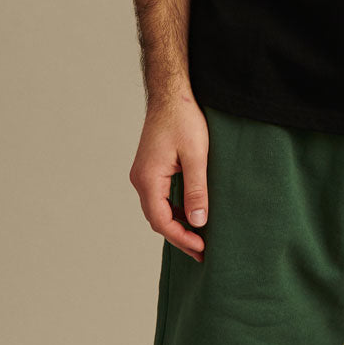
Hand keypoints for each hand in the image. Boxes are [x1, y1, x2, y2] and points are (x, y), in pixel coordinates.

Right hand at [129, 83, 209, 260]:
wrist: (171, 94)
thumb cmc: (184, 119)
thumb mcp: (196, 156)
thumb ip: (196, 190)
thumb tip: (198, 222)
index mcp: (148, 179)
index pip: (161, 221)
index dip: (181, 238)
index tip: (201, 249)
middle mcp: (140, 179)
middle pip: (157, 218)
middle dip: (179, 236)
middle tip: (202, 251)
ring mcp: (143, 174)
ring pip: (158, 209)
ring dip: (177, 223)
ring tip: (198, 237)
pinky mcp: (150, 168)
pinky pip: (160, 197)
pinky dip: (174, 209)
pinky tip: (190, 213)